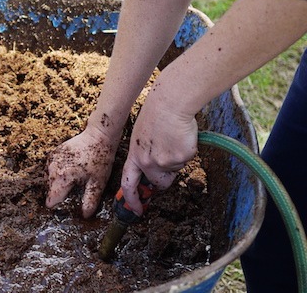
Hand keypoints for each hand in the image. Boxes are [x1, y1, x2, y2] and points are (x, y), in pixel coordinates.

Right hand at [45, 126, 117, 216]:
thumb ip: (90, 201)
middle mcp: (53, 167)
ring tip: (72, 182)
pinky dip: (56, 173)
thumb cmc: (99, 160)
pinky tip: (69, 173)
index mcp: (63, 177)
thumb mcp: (98, 184)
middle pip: (49, 190)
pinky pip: (50, 169)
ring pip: (48, 179)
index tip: (67, 206)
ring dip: (56, 184)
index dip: (58, 206)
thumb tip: (84, 216)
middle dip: (58, 194)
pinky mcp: (54, 152)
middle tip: (74, 192)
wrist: (98, 137)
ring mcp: (52, 159)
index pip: (51, 199)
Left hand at [120, 85, 197, 213]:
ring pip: (175, 169)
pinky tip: (181, 136)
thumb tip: (151, 170)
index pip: (129, 184)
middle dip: (165, 177)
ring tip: (171, 138)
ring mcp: (166, 161)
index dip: (132, 200)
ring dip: (176, 159)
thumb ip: (145, 154)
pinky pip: (186, 160)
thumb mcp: (141, 136)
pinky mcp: (182, 158)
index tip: (137, 210)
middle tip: (168, 157)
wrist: (170, 104)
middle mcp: (148, 162)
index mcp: (135, 155)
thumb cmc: (155, 115)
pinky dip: (186, 151)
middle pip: (159, 182)